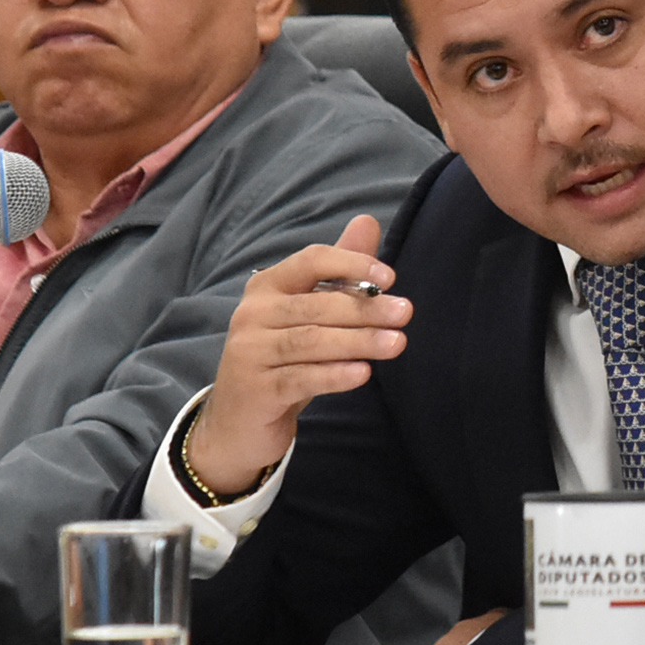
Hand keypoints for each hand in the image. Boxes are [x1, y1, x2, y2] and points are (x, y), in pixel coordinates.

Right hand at [186, 214, 411, 493]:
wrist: (239, 422)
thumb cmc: (283, 359)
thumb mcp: (310, 313)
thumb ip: (339, 270)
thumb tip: (367, 222)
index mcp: (267, 286)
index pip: (311, 260)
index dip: (351, 264)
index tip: (390, 278)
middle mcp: (252, 314)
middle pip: (316, 305)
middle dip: (365, 308)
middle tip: (405, 313)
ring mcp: (250, 352)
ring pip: (311, 341)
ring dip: (358, 341)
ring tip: (397, 343)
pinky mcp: (256, 390)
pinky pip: (301, 378)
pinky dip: (335, 375)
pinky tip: (364, 373)